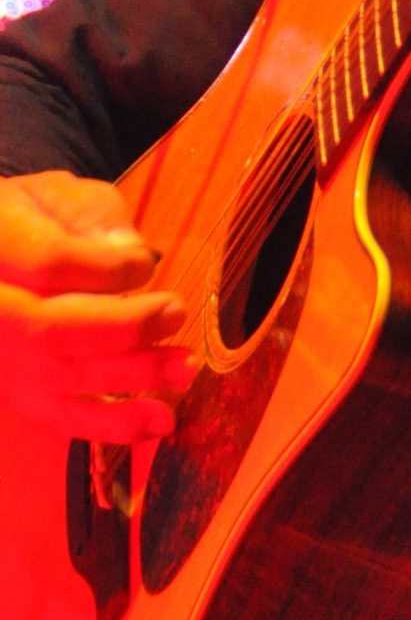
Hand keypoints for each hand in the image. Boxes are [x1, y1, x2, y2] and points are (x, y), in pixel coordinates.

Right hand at [0, 170, 196, 440]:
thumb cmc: (33, 217)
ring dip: (128, 379)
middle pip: (49, 331)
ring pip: (55, 378)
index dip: (104, 270)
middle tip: (176, 312)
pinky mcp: (11, 390)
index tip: (145, 265)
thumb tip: (131, 256)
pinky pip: (56, 417)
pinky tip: (158, 422)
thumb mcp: (57, 195)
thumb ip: (91, 216)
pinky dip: (109, 424)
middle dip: (124, 328)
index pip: (47, 264)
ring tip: (185, 369)